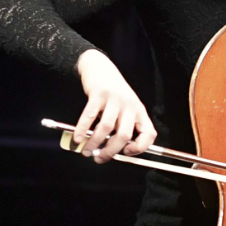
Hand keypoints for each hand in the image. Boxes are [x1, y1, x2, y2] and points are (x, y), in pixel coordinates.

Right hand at [73, 49, 156, 164]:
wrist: (100, 67)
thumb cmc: (113, 93)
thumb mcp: (125, 107)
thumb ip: (122, 126)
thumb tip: (111, 152)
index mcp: (139, 111)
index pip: (149, 134)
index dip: (140, 148)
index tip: (125, 153)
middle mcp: (130, 105)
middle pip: (124, 135)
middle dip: (110, 151)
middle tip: (99, 158)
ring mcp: (114, 99)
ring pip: (106, 127)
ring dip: (94, 143)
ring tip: (85, 151)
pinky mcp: (99, 94)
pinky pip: (90, 116)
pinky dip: (82, 130)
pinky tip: (77, 139)